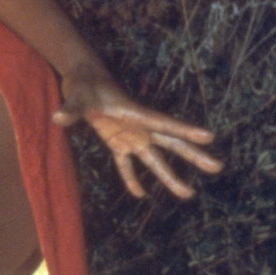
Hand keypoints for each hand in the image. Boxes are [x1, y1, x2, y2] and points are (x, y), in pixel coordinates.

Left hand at [54, 73, 222, 199]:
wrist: (82, 80)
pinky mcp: (117, 142)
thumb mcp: (77, 96)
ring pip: (155, 159)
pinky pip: (127, 165)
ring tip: (188, 194)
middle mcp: (139, 127)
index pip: (164, 124)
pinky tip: (140, 194)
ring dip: (170, 177)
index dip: (186, 130)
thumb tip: (58, 117)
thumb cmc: (83, 85)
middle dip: (194, 156)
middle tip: (217, 168)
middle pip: (171, 144)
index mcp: (136, 114)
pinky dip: (132, 179)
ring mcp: (130, 136)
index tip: (209, 137)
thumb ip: (71, 110)